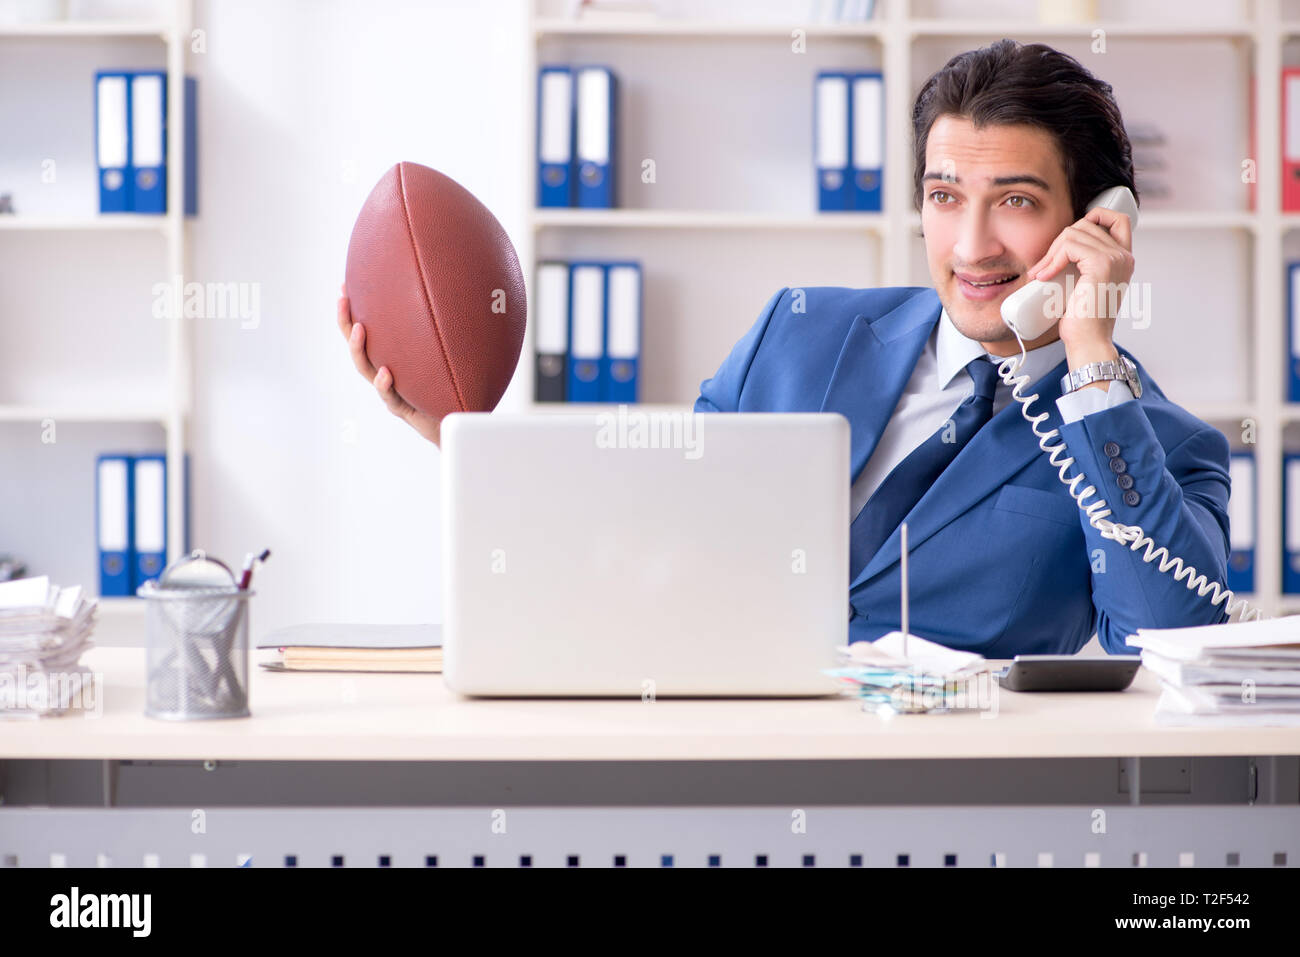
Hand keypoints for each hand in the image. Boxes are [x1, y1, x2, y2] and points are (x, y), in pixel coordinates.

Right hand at [337, 284, 442, 446]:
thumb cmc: (453, 385)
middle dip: (346, 322)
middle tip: (343, 299)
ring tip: (359, 329)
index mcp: (393, 357)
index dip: (353, 310)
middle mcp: (386, 372)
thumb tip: (462, 295)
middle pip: (358, 346)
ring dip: (359, 349)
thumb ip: (447, 329)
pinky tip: (386, 373)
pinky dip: (385, 385)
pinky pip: (390, 397)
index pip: (368, 330)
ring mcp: (391, 390)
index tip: (345, 284)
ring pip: (367, 370)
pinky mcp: (402, 408)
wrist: (458, 419)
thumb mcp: (448, 352)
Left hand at [1027, 206, 1134, 349]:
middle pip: (1086, 223)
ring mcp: (1116, 258)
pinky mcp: (1102, 264)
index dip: (1092, 218)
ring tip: (1041, 274)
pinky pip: (1070, 244)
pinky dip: (1052, 258)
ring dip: (1051, 252)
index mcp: (1123, 259)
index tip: (1067, 242)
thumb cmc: (1082, 320)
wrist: (1088, 342)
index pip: (1116, 218)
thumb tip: (1056, 251)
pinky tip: (1045, 276)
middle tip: (1045, 268)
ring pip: (1075, 231)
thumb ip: (1080, 265)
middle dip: (1059, 242)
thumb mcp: (1082, 285)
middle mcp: (1124, 256)